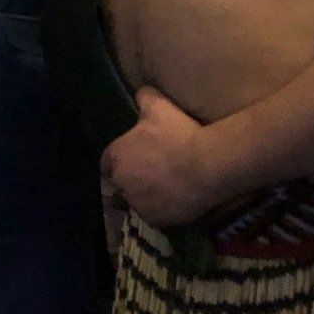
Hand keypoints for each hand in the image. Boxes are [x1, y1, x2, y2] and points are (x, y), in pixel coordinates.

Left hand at [103, 88, 225, 226]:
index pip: (106, 162)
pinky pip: (154, 216)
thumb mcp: (160, 106)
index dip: (119, 159)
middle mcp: (121, 183)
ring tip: (164, 188)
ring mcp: (137, 204)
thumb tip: (141, 93)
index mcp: (116, 156)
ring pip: (135, 201)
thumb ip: (145, 98)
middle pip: (119, 183)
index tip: (133, 157)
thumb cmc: (180, 133)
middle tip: (151, 172)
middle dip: (130, 178)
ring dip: (144, 195)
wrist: (207, 165)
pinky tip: (175, 201)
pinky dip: (161, 210)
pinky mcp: (155, 220)